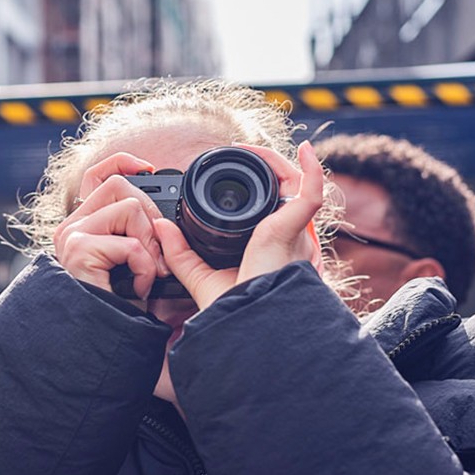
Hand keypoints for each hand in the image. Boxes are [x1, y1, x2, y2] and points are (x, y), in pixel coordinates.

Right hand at [51, 152, 168, 301]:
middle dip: (150, 216)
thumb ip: (138, 236)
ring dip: (149, 244)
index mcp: (84, 226)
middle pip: (119, 185)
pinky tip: (138, 290)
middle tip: (155, 254)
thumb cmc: (120, 312)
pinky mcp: (78, 252)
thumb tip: (165, 220)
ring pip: (128, 208)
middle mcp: (71, 228)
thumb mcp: (132, 265)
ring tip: (146, 274)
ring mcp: (71, 238)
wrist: (101, 346)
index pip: (98, 175)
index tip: (149, 170)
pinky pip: (129, 244)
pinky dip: (144, 268)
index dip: (125, 162)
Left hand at [154, 140, 324, 310]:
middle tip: (237, 154)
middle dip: (265, 168)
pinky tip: (305, 150)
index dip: (260, 186)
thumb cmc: (234, 310)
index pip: (274, 208)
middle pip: (285, 191)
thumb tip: (161, 226)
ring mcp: (296, 233)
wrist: (244, 326)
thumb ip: (180, 252)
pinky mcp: (294, 229)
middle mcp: (290, 238)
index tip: (234, 170)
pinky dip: (312, 170)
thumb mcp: (200, 276)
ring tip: (249, 149)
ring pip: (296, 185)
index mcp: (274, 247)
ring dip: (275, 161)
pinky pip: (313, 194)